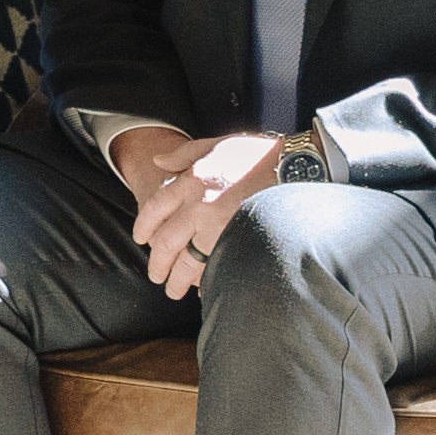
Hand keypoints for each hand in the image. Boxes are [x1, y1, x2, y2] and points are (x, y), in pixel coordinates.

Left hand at [124, 127, 293, 299]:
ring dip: (177, 279)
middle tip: (155, 274)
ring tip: (173, 289)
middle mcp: (199, 206)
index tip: (141, 239)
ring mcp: (219, 227)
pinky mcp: (239, 242)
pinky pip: (214, 268)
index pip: (155, 209)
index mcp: (190, 181)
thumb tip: (157, 160)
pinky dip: (206, 282)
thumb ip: (182, 154)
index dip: (144, 226)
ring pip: (187, 261)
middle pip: (166, 241)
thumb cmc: (255, 154)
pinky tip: (201, 290)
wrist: (293, 167)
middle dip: (157, 262)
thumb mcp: (214, 144)